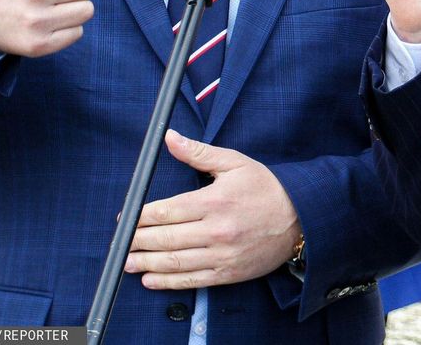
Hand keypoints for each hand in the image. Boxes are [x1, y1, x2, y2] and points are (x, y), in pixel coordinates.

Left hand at [126, 130, 300, 288]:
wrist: (301, 218)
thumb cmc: (266, 187)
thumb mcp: (234, 163)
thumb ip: (199, 153)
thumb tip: (169, 138)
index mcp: (214, 201)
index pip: (167, 211)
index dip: (141, 216)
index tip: (126, 218)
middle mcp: (216, 230)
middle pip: (165, 239)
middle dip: (137, 241)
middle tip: (120, 243)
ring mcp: (222, 255)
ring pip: (175, 262)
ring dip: (146, 263)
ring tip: (127, 263)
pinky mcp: (228, 273)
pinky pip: (192, 280)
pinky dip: (168, 282)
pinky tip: (151, 279)